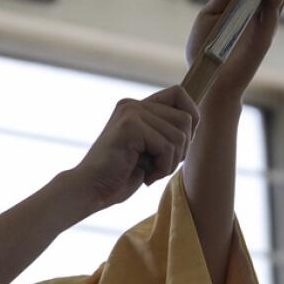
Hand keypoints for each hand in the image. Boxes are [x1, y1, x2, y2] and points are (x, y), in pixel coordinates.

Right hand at [69, 86, 199, 212]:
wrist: (90, 190)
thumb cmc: (119, 176)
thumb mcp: (148, 149)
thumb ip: (165, 131)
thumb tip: (194, 121)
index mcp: (136, 107)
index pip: (179, 93)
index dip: (191, 117)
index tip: (180, 145)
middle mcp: (133, 104)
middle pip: (185, 118)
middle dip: (181, 150)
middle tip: (160, 166)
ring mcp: (131, 113)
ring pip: (179, 135)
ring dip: (171, 162)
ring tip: (151, 172)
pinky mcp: (130, 126)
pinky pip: (167, 146)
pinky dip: (163, 167)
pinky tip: (146, 176)